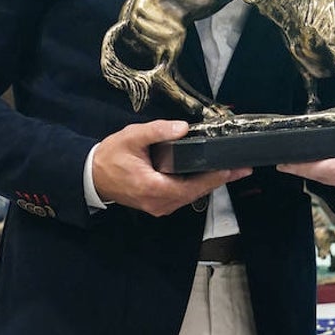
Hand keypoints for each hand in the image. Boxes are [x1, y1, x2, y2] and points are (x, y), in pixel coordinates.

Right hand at [93, 120, 250, 216]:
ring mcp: (159, 207)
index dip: (214, 178)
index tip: (232, 169)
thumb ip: (159, 130)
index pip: (191, 185)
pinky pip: (183, 196)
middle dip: (219, 180)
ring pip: (191, 196)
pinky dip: (198, 186)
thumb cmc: (112, 155)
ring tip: (232, 171)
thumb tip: (184, 128)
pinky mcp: (158, 205)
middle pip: (196, 193)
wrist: (92, 176)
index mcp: (153, 187)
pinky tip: (210, 175)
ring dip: (211, 184)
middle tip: (242, 169)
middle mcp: (159, 203)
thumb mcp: (133, 136)